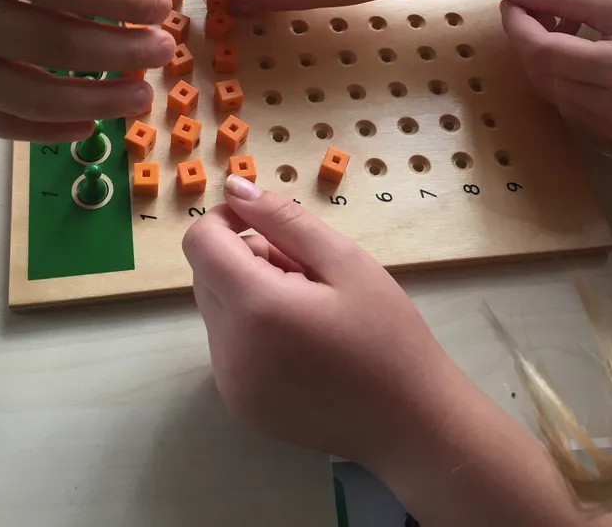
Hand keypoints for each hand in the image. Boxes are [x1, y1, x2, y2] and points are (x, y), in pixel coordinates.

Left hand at [182, 176, 447, 465]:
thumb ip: (283, 218)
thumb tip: (234, 188)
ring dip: (249, 294)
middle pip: (206, 274)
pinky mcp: (238, 404)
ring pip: (216, 307)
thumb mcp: (344, 260)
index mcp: (256, 308)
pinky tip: (301, 343)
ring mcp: (230, 383)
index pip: (200, 242)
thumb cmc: (387, 335)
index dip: (227, 220)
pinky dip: (252, 330)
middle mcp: (229, 349)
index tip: (268, 225)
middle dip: (246, 258)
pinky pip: (227, 345)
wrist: (410, 423)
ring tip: (308, 309)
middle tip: (306, 273)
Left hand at [498, 0, 611, 144]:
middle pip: (540, 74)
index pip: (542, 51)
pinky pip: (569, 104)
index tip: (509, 0)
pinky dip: (559, 77)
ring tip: (558, 24)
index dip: (517, 24)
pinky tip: (574, 51)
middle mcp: (610, 107)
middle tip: (531, 8)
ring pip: (550, 92)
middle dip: (526, 40)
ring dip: (541, 59)